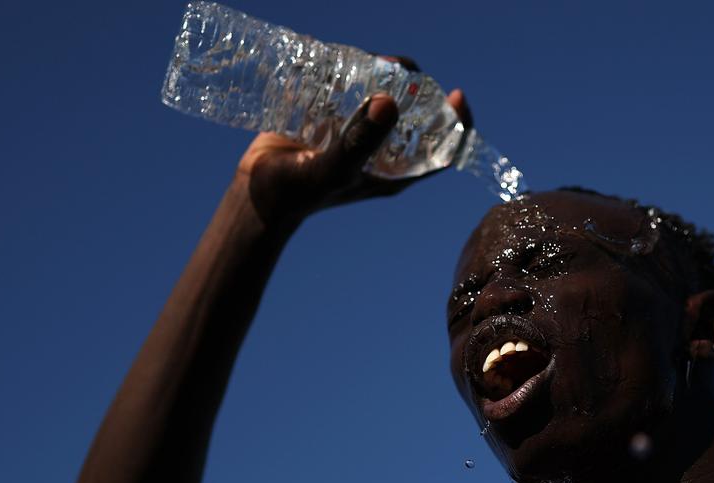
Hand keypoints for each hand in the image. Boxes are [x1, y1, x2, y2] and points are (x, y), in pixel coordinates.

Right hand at [234, 55, 472, 229]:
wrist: (255, 192)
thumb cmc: (299, 191)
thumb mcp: (334, 168)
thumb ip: (362, 139)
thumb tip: (391, 101)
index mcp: (396, 170)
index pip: (443, 147)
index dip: (457, 120)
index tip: (455, 94)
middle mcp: (382, 149)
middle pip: (415, 110)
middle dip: (412, 84)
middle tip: (393, 65)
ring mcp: (358, 131)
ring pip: (383, 92)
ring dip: (379, 71)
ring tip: (363, 60)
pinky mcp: (332, 116)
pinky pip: (351, 87)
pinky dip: (349, 69)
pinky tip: (338, 59)